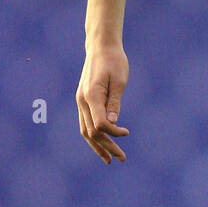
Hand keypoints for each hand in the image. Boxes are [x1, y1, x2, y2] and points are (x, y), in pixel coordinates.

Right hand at [76, 43, 129, 163]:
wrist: (100, 47)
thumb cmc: (114, 61)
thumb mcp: (119, 80)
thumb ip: (115, 102)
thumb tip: (113, 124)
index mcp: (91, 95)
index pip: (100, 124)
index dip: (113, 133)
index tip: (127, 132)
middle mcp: (82, 101)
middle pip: (91, 132)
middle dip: (106, 147)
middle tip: (122, 158)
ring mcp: (80, 101)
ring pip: (85, 130)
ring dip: (98, 146)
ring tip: (110, 159)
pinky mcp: (83, 101)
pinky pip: (86, 123)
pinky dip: (94, 136)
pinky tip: (104, 144)